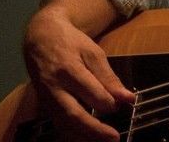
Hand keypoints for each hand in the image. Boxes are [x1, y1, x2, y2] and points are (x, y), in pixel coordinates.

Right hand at [23, 6, 133, 140]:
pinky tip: (87, 137)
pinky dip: (72, 133)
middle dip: (94, 129)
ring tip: (103, 140)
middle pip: (72, 114)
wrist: (40, 38)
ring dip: (83, 135)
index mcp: (69, 70)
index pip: (90, 92)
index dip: (108, 101)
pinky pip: (58, 122)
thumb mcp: (93, 53)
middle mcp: (54, 87)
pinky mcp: (44, 104)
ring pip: (63, 123)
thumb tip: (127, 98)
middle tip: (114, 138)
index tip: (125, 104)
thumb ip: (109, 77)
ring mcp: (46, 98)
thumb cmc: (71, 43)